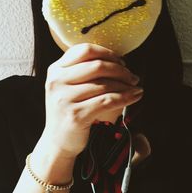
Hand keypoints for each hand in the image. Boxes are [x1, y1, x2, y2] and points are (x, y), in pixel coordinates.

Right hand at [41, 43, 143, 158]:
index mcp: (55, 70)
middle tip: (132, 77)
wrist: (57, 141)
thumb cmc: (69, 110)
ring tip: (136, 87)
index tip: (121, 62)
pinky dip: (126, 97)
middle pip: (97, 65)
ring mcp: (64, 99)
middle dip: (120, 70)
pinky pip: (107, 101)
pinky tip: (135, 96)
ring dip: (126, 85)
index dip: (107, 53)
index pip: (85, 50)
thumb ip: (83, 70)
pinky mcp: (76, 115)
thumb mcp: (68, 86)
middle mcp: (57, 82)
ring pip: (105, 84)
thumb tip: (118, 61)